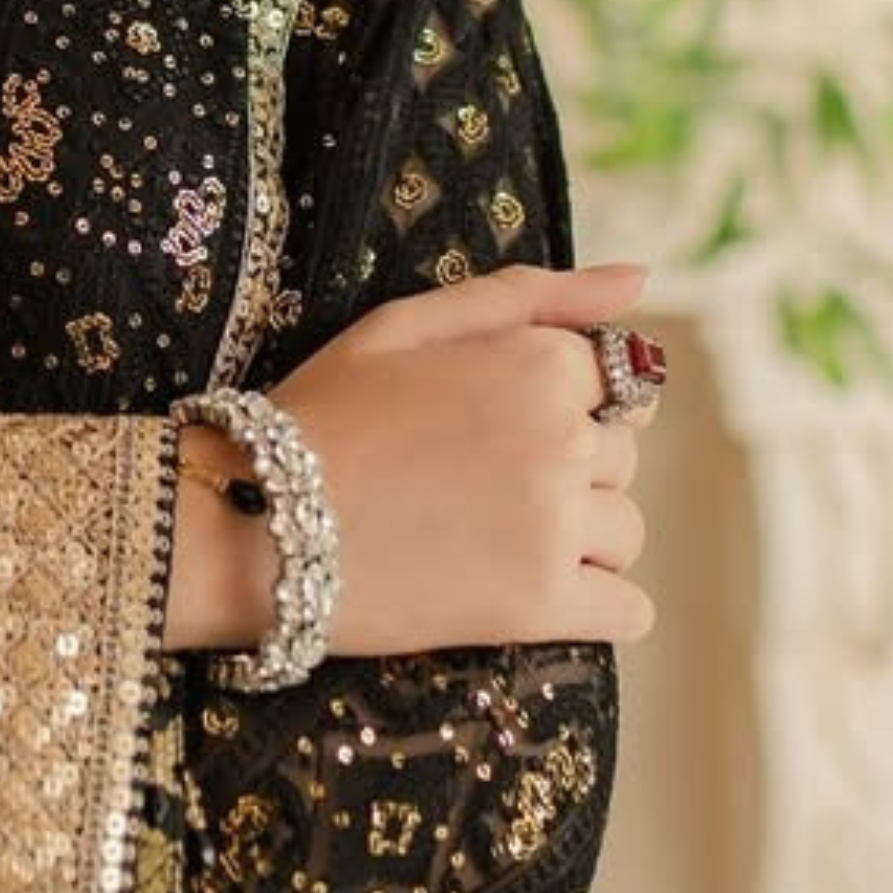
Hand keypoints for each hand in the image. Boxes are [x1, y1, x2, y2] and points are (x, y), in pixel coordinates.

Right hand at [264, 259, 657, 653]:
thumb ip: (531, 295)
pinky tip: (523, 592)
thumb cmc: (324, 414)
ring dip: (577, 541)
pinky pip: (628, 612)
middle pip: (619, 458)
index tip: (485, 429)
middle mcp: (563, 439)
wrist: (254, 524)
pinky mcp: (541, 605)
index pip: (615, 383)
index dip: (554, 405)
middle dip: (565, 469)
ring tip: (486, 541)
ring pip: (624, 534)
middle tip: (470, 485)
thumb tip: (637, 280)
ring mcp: (556, 526)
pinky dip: (593, 609)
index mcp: (538, 363)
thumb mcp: (409, 324)